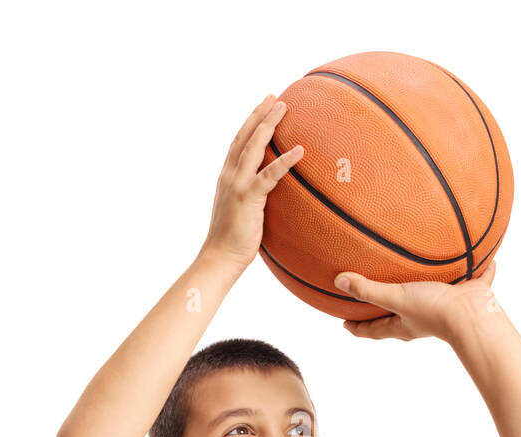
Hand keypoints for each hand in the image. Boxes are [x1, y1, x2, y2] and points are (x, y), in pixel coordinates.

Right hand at [199, 95, 304, 270]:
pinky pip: (270, 175)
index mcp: (227, 176)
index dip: (251, 121)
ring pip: (254, 146)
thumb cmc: (233, 240)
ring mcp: (237, 184)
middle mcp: (229, 175)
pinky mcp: (248, 197)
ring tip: (284, 107)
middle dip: (260, 114)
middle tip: (275, 96)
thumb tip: (269, 194)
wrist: (220, 257)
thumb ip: (252, 196)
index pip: (239, 142)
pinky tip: (300, 150)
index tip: (264, 105)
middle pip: (245, 136)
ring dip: (269, 124)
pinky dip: (285, 161)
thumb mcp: (241, 211)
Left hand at [334, 259, 498, 341]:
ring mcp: (447, 306)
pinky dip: (480, 272)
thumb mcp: (396, 297)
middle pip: (401, 316)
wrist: (472, 315)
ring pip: (434, 297)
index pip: (375, 330)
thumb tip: (339, 282)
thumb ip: (368, 289)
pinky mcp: (470, 294)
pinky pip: (475, 280)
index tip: (345, 324)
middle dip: (388, 310)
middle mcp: (424, 318)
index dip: (358, 328)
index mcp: (404, 323)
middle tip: (376, 300)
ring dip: (427, 289)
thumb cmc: (433, 310)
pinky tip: (484, 260)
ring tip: (423, 275)